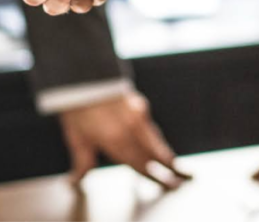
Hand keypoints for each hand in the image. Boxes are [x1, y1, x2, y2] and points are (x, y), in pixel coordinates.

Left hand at [58, 90, 190, 188]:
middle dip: (171, 168)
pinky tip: (154, 140)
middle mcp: (132, 130)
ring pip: (157, 139)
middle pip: (157, 154)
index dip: (157, 178)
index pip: (143, 166)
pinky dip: (155, 137)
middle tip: (183, 179)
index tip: (169, 185)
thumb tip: (75, 180)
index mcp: (118, 141)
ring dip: (165, 152)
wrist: (81, 73)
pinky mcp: (138, 103)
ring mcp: (138, 115)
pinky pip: (150, 126)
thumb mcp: (76, 137)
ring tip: (173, 163)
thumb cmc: (76, 106)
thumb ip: (82, 161)